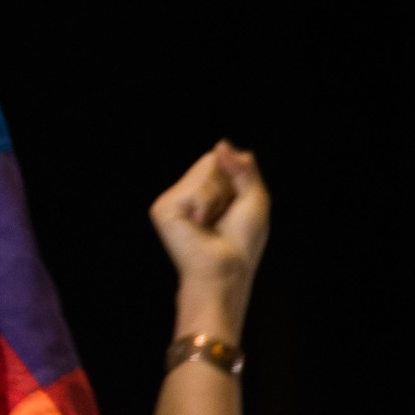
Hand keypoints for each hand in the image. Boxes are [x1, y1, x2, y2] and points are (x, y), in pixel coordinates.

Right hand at [148, 141, 269, 336]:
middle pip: (210, 162)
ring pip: (203, 173)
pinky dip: (205, 205)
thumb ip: (243, 168)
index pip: (217, 160)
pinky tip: (198, 225)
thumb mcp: (253, 198)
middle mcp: (181, 195)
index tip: (233, 207)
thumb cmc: (241, 244)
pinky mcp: (162, 210)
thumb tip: (221, 143)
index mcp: (200, 193)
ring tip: (209, 224)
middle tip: (221, 218)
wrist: (226, 270)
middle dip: (226, 186)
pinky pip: (194, 189)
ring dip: (217, 198)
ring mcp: (169, 202)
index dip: (234, 178)